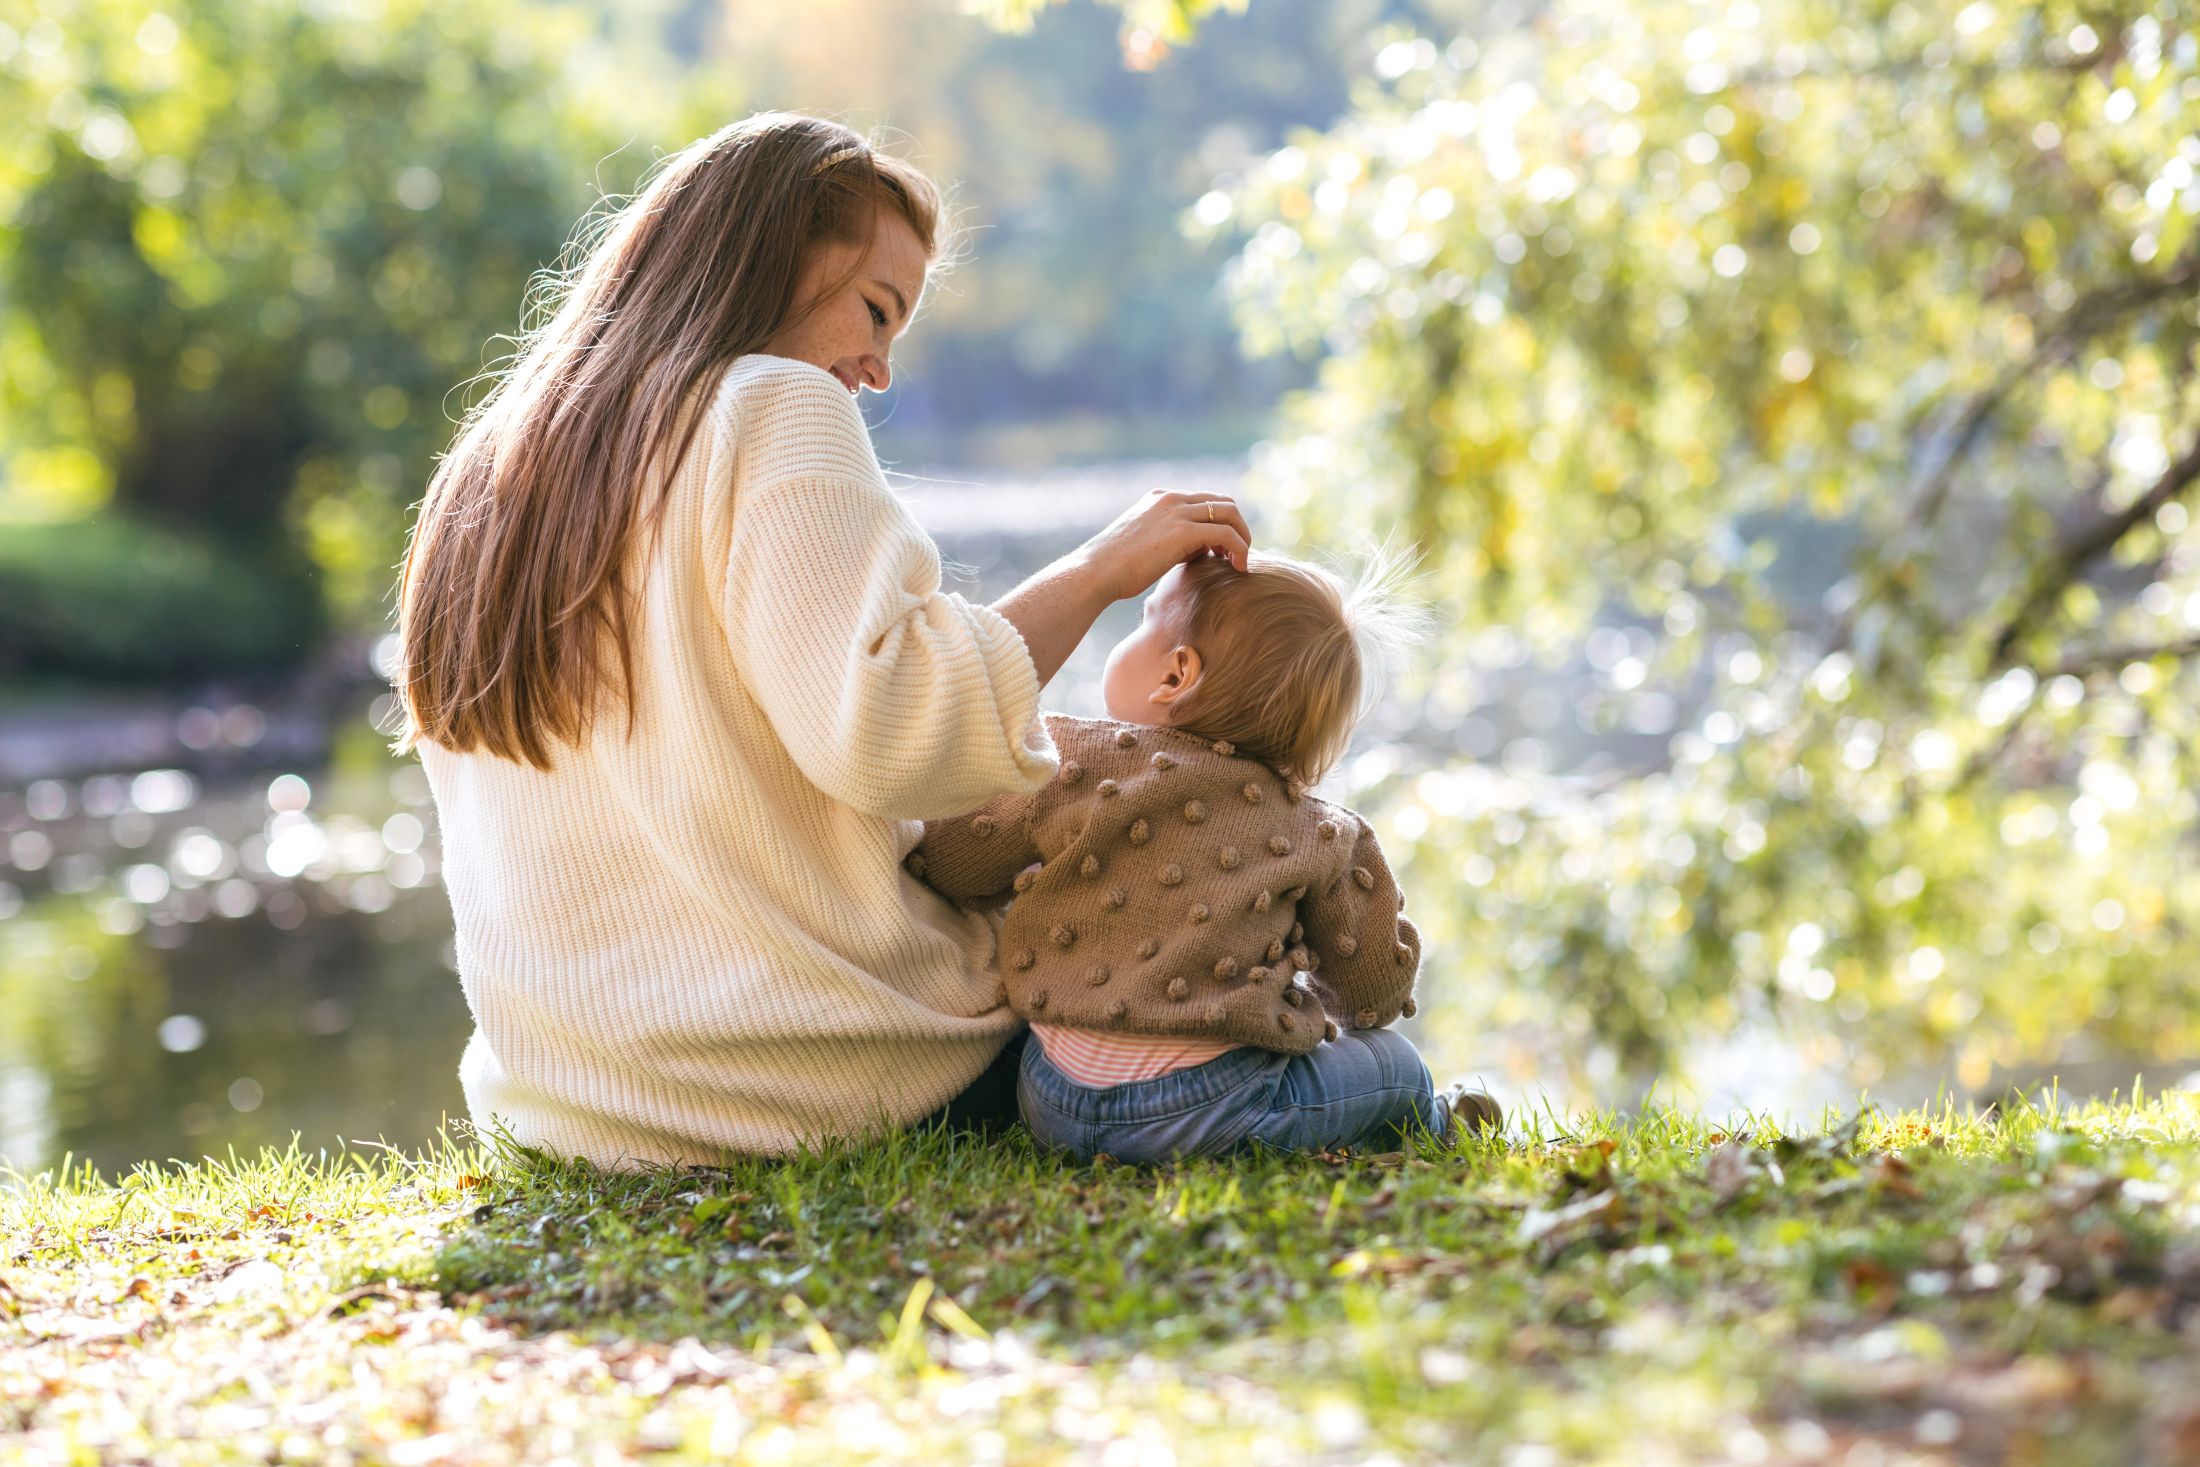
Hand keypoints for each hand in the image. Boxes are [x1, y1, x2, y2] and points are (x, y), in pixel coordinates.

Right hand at [1074, 489, 1252, 604]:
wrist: (1095, 572)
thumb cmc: (1112, 569)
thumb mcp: (1142, 545)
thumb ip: (1168, 542)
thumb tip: (1191, 553)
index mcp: (1160, 498)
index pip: (1204, 500)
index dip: (1219, 523)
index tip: (1221, 550)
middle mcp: (1171, 498)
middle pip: (1223, 502)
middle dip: (1237, 526)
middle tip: (1237, 555)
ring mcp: (1177, 512)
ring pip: (1230, 513)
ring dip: (1242, 537)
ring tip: (1241, 562)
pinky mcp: (1184, 531)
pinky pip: (1226, 534)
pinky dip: (1240, 548)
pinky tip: (1239, 568)